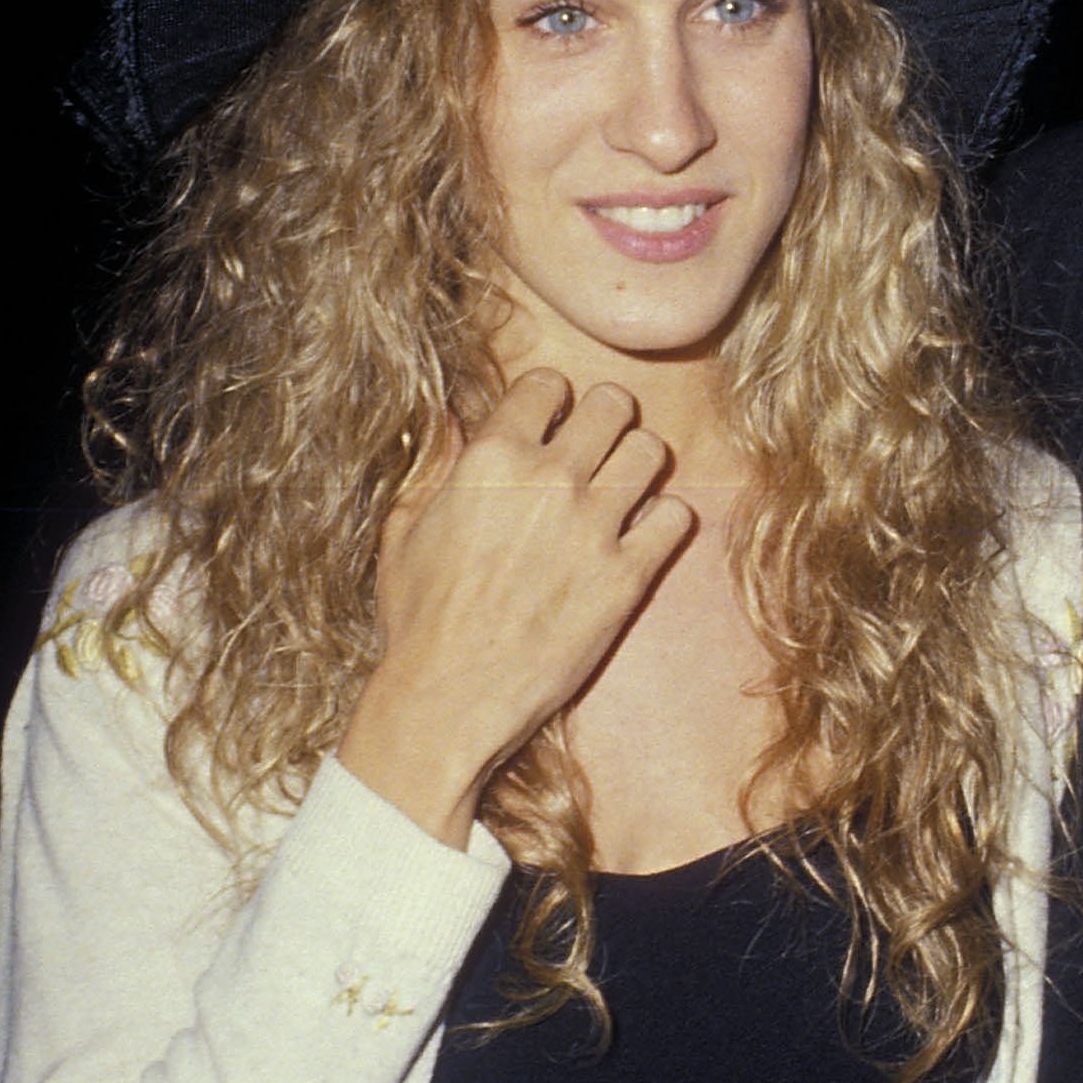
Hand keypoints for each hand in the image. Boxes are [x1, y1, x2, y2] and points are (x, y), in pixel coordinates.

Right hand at [338, 372, 695, 846]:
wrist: (448, 698)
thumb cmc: (419, 618)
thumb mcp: (404, 529)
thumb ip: (433, 464)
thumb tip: (450, 419)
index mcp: (491, 458)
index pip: (547, 384)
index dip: (551, 401)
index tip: (551, 424)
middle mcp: (549, 480)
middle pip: (614, 404)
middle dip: (607, 419)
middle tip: (597, 449)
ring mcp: (594, 527)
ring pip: (652, 450)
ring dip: (639, 464)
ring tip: (622, 489)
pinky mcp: (627, 577)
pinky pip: (677, 516)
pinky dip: (664, 521)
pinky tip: (639, 537)